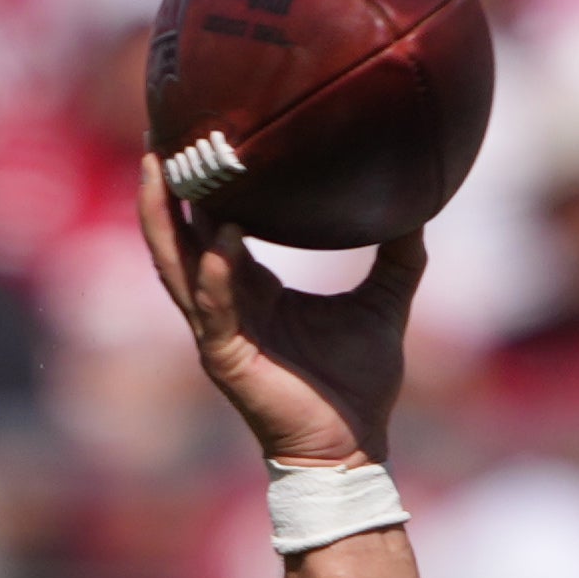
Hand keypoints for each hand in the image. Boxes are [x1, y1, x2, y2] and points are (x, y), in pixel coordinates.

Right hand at [136, 154, 422, 470]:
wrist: (353, 448)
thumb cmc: (358, 384)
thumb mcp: (384, 302)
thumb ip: (399, 255)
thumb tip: (422, 205)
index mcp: (250, 288)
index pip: (210, 224)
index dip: (198, 183)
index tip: (195, 131)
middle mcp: (224, 303)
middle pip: (176, 235)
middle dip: (161, 186)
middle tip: (157, 129)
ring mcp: (218, 331)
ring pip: (175, 265)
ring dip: (164, 218)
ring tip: (159, 168)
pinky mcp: (226, 358)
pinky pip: (213, 308)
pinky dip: (217, 273)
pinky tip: (224, 240)